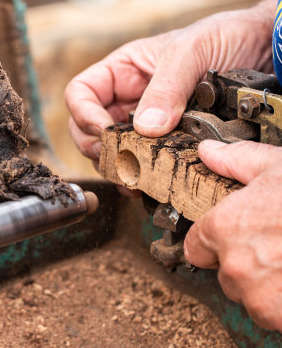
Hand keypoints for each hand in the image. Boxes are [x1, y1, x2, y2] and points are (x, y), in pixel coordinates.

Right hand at [65, 0, 274, 159]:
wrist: (266, 50)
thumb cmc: (227, 36)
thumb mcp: (192, 52)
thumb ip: (166, 87)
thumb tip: (145, 127)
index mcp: (123, 71)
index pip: (81, 93)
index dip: (83, 113)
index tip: (102, 130)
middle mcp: (130, 98)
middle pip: (88, 128)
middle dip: (96, 146)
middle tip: (117, 157)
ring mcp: (147, 122)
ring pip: (111, 149)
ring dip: (117, 164)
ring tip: (132, 174)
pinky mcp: (167, 142)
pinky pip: (141, 161)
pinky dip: (138, 174)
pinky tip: (147, 179)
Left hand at [184, 140, 281, 330]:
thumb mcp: (279, 167)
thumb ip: (237, 161)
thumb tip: (209, 153)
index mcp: (225, 228)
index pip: (196, 248)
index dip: (214, 242)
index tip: (236, 238)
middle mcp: (236, 266)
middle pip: (227, 274)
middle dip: (247, 264)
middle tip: (276, 246)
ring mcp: (261, 298)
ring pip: (252, 298)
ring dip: (268, 288)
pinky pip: (276, 316)